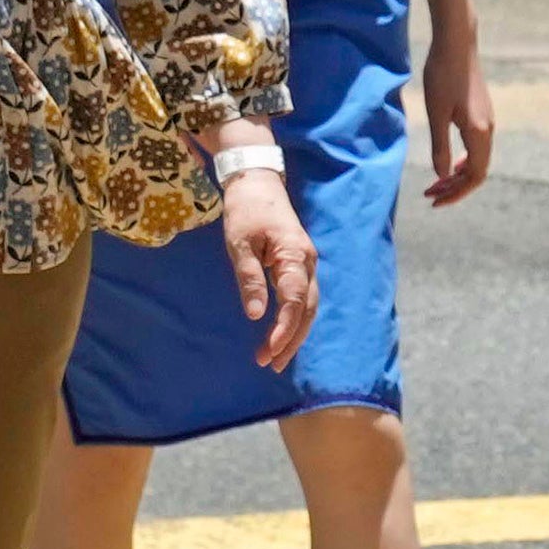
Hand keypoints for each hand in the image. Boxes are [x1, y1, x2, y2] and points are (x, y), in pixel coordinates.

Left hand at [218, 165, 319, 367]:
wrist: (258, 183)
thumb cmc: (246, 211)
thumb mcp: (239, 244)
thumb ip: (249, 279)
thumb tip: (254, 315)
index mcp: (294, 256)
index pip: (295, 301)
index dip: (284, 329)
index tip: (269, 351)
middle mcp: (307, 263)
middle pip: (308, 309)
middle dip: (292, 340)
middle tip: (271, 365)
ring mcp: (306, 264)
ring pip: (309, 306)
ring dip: (294, 333)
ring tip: (275, 358)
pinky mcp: (299, 265)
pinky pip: (303, 298)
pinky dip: (295, 319)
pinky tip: (282, 334)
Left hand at [417, 10, 497, 206]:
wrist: (457, 44)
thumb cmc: (443, 76)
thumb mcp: (436, 114)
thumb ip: (440, 147)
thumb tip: (442, 176)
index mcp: (479, 132)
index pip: (476, 175)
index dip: (457, 193)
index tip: (435, 200)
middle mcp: (488, 129)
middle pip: (478, 170)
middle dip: (455, 187)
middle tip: (430, 194)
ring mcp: (487, 121)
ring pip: (478, 158)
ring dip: (457, 174)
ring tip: (436, 182)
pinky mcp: (482, 113)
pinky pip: (477, 146)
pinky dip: (462, 159)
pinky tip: (448, 159)